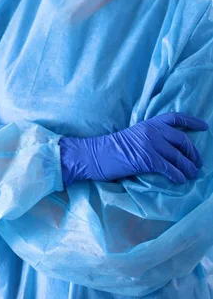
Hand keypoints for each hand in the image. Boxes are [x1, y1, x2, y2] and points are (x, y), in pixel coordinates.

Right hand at [60, 113, 207, 185]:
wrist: (96, 154)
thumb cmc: (112, 149)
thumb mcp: (133, 136)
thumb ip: (150, 137)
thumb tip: (169, 149)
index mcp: (148, 124)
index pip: (175, 118)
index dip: (192, 122)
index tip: (205, 127)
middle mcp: (152, 131)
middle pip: (182, 140)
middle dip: (193, 153)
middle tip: (197, 163)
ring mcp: (150, 144)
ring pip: (179, 157)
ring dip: (189, 168)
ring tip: (193, 174)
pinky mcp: (147, 159)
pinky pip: (170, 168)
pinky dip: (178, 175)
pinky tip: (181, 180)